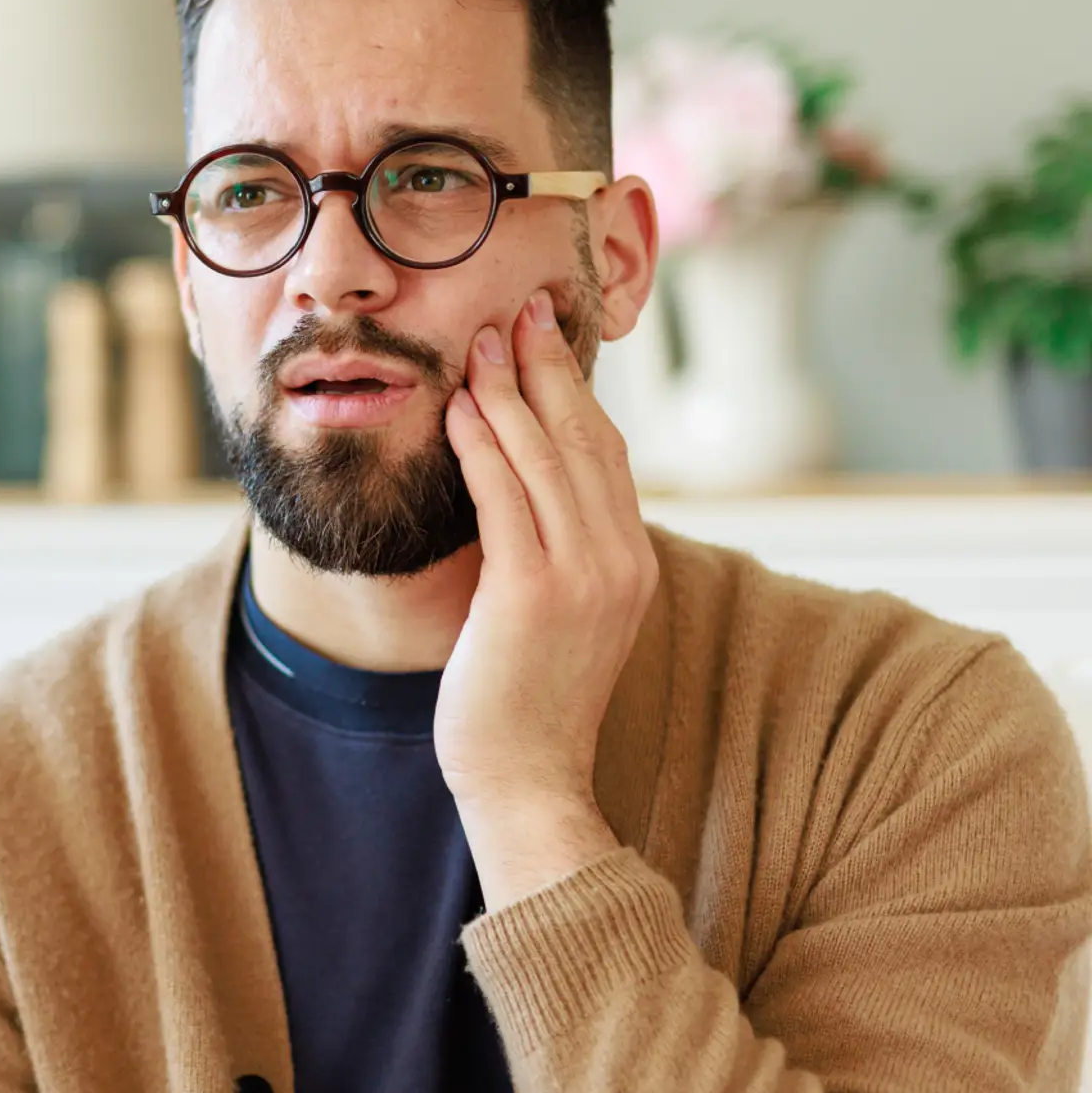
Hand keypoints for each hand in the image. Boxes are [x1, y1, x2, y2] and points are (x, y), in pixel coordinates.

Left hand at [437, 290, 657, 910]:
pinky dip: (482, 442)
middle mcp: (621, 561)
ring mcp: (582, 577)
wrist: (527, 779)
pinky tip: (459, 406)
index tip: (547, 340)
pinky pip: (504, 497)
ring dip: (510, 390)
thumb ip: (557, 555)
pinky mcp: (532, 594)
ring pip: (546, 457)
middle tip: (518, 312)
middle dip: (548, 368)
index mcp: (634, 563)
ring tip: (481, 342)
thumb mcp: (561, 616)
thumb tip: (524, 494)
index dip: (578, 390)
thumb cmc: (526, 701)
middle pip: (585, 439)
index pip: (608, 455)